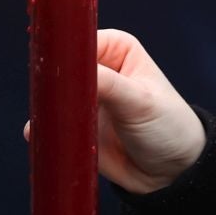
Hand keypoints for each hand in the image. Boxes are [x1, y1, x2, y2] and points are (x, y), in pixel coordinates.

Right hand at [47, 29, 201, 194]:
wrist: (172, 174)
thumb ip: (106, 83)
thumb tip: (66, 70)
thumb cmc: (169, 126)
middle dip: (51, 83)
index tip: (51, 70)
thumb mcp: (140, 102)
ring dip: (46, 108)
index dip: (63, 53)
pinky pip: (51, 123)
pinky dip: (45, 129)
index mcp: (116, 48)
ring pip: (51, 97)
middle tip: (47, 101)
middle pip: (60, 68)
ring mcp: (84, 98)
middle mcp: (97, 68)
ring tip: (48, 122)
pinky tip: (43, 137)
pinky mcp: (75, 125)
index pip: (78, 40)